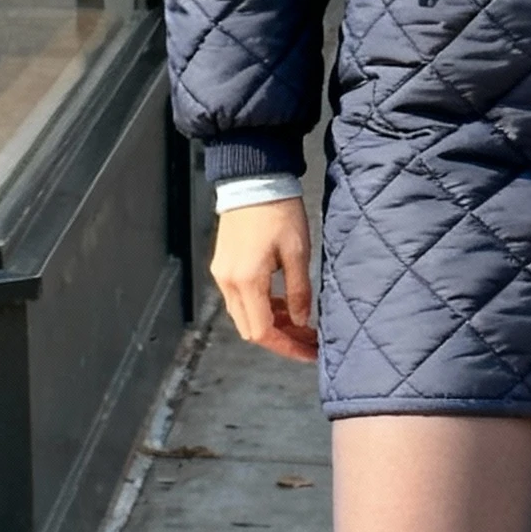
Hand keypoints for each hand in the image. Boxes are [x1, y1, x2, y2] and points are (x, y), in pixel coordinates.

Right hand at [211, 199, 318, 363]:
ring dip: (272, 324)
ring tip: (301, 323)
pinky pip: (240, 299)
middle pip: (251, 329)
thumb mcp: (297, 253)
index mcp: (246, 281)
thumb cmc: (279, 211)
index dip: (286, 347)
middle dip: (281, 340)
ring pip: (245, 316)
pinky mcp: (223, 265)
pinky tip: (283, 303)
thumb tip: (301, 321)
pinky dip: (262, 307)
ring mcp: (222, 274)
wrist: (254, 179)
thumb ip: (299, 291)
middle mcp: (228, 282)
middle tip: (309, 340)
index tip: (309, 352)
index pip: (262, 332)